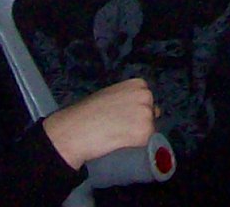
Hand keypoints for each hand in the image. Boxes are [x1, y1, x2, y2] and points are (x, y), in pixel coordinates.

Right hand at [43, 77, 157, 168]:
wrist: (77, 128)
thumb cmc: (88, 111)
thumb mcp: (111, 95)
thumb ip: (127, 98)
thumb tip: (141, 110)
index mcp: (138, 84)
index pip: (147, 99)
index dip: (136, 110)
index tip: (123, 116)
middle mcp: (146, 95)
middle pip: (151, 113)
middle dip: (139, 121)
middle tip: (120, 127)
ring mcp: (147, 113)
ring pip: (149, 128)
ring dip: (137, 134)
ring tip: (118, 135)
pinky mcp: (145, 132)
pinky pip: (146, 142)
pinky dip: (135, 145)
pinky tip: (121, 142)